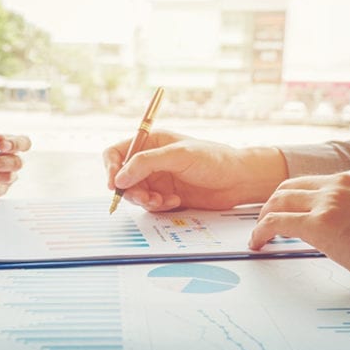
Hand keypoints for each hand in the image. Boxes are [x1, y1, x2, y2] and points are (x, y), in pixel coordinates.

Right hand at [104, 129, 287, 210]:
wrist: (238, 180)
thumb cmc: (214, 159)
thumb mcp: (178, 155)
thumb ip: (146, 163)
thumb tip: (119, 177)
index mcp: (151, 143)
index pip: (116, 153)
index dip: (111, 168)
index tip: (114, 184)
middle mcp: (151, 161)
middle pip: (123, 178)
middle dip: (131, 190)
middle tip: (146, 198)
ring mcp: (158, 179)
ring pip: (135, 194)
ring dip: (145, 200)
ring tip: (162, 201)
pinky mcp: (166, 196)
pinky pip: (150, 206)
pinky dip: (159, 207)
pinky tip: (175, 202)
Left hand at [250, 165, 349, 306]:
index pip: (317, 182)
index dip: (297, 197)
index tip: (288, 210)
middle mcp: (345, 181)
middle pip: (291, 187)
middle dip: (275, 204)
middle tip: (266, 222)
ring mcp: (332, 199)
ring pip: (280, 201)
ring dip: (265, 218)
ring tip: (259, 234)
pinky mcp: (322, 224)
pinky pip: (277, 223)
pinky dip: (261, 232)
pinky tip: (258, 244)